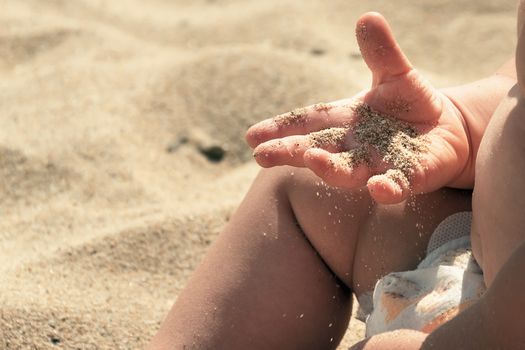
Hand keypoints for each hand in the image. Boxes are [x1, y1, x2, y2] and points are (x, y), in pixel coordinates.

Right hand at [246, 12, 469, 203]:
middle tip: (261, 156)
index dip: (280, 129)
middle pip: (316, 150)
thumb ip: (380, 53)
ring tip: (312, 161)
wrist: (446, 130)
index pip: (307, 122)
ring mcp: (379, 163)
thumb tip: (368, 17)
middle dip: (289, 153)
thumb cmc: (410, 104)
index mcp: (344, 120)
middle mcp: (354, 146)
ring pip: (349, 171)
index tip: (252, 136)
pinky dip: (386, 188)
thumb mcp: (394, 74)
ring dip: (329, 169)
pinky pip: (396, 185)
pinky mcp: (411, 176)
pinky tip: (379, 188)